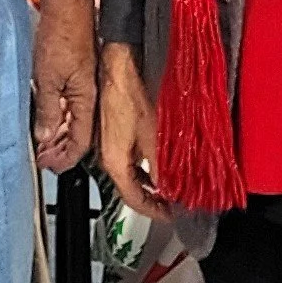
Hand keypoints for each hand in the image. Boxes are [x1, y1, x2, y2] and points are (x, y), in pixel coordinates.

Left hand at [31, 0, 95, 171]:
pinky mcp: (75, 72)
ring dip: (58, 133)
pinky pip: (69, 103)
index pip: (81, 141)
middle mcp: (88, 93)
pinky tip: (46, 118)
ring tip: (42, 144)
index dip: (65, 158)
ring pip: (74, 119)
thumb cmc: (62, 32)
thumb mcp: (47, 77)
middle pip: (79, 133)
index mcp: (87, 98)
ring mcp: (82, 82)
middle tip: (43, 159)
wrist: (66, 1)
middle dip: (61, 149)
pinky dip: (58, 115)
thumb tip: (44, 136)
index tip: (49, 165)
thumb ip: (46, 109)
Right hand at [98, 40, 162, 219]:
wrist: (118, 66)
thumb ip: (163, 167)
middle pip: (131, 188)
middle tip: (174, 204)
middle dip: (153, 199)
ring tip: (172, 185)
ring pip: (131, 173)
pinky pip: (131, 158)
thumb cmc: (130, 94)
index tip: (170, 215)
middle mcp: (108, 156)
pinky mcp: (114, 131)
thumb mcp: (154, 136)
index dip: (154, 211)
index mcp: (114, 161)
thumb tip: (172, 188)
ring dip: (151, 182)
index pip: (133, 199)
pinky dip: (147, 166)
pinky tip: (161, 162)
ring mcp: (109, 143)